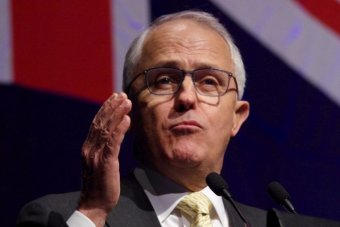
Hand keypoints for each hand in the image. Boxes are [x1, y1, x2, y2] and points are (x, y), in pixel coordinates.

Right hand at [78, 92, 131, 225]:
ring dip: (117, 113)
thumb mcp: (100, 163)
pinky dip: (120, 129)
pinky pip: (113, 142)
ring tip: (127, 102)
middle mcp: (89, 148)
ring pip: (107, 129)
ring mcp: (96, 155)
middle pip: (101, 122)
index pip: (96, 123)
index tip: (114, 98)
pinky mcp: (105, 163)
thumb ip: (103, 148)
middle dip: (112, 107)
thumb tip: (112, 135)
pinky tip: (127, 119)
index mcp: (88, 148)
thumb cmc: (100, 184)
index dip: (105, 109)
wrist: (94, 204)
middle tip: (122, 94)